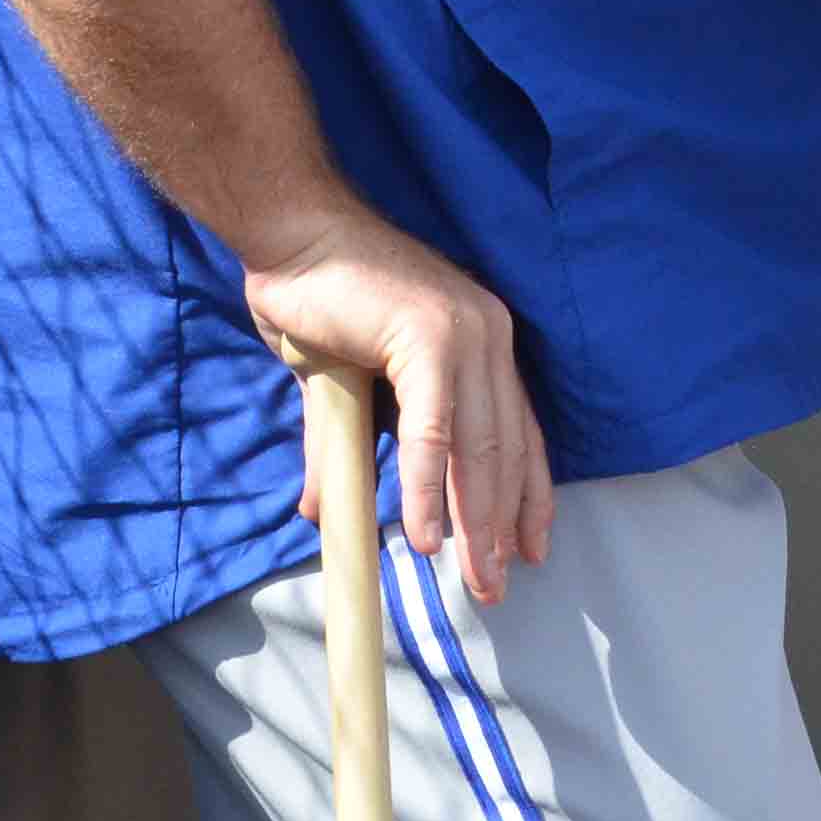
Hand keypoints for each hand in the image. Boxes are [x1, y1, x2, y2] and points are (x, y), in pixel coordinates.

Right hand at [246, 204, 554, 602]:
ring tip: (471, 576)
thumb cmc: (316, 301)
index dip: (526, 497)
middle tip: (494, 585)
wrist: (291, 235)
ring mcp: (465, 333)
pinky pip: (435, 430)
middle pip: (506, 449)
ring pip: (479, 447)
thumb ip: (345, 451)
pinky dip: (429, 488)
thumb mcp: (341, 391)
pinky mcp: (429, 337)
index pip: (519, 433)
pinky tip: (423, 536)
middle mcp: (488, 336)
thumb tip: (327, 515)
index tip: (529, 550)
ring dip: (474, 521)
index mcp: (482, 342)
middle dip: (502, 525)